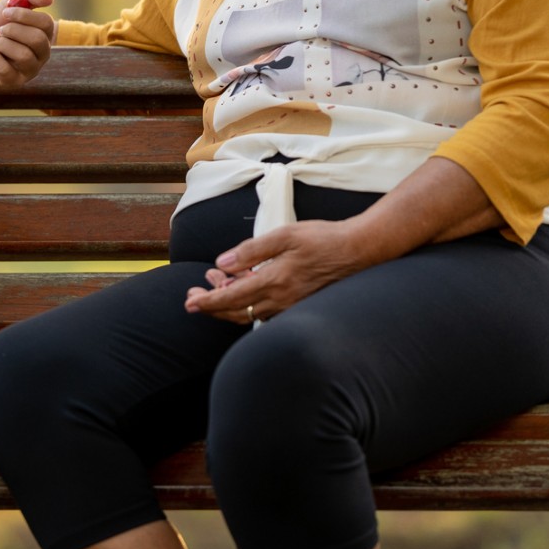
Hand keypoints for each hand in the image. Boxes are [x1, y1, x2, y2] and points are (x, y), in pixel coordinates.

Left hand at [0, 0, 55, 88]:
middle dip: (13, 30)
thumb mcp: (6, 6)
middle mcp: (42, 54)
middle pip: (37, 39)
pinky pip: (7, 70)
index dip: (24, 15)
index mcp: (44, 34)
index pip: (46, 23)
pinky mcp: (14, 82)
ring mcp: (30, 70)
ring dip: (2, 44)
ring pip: (24, 56)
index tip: (5, 11)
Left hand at [183, 220, 371, 323]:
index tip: (189, 303)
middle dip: (212, 307)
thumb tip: (223, 263)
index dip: (207, 302)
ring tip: (215, 284)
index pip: (231, 298)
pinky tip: (244, 286)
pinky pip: (265, 311)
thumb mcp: (285, 235)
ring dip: (229, 302)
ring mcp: (290, 306)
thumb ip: (251, 250)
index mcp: (274, 282)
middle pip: (236, 312)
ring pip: (250, 313)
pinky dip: (248, 302)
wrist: (358, 251)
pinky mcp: (298, 305)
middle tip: (193, 298)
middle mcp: (281, 301)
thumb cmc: (324, 239)